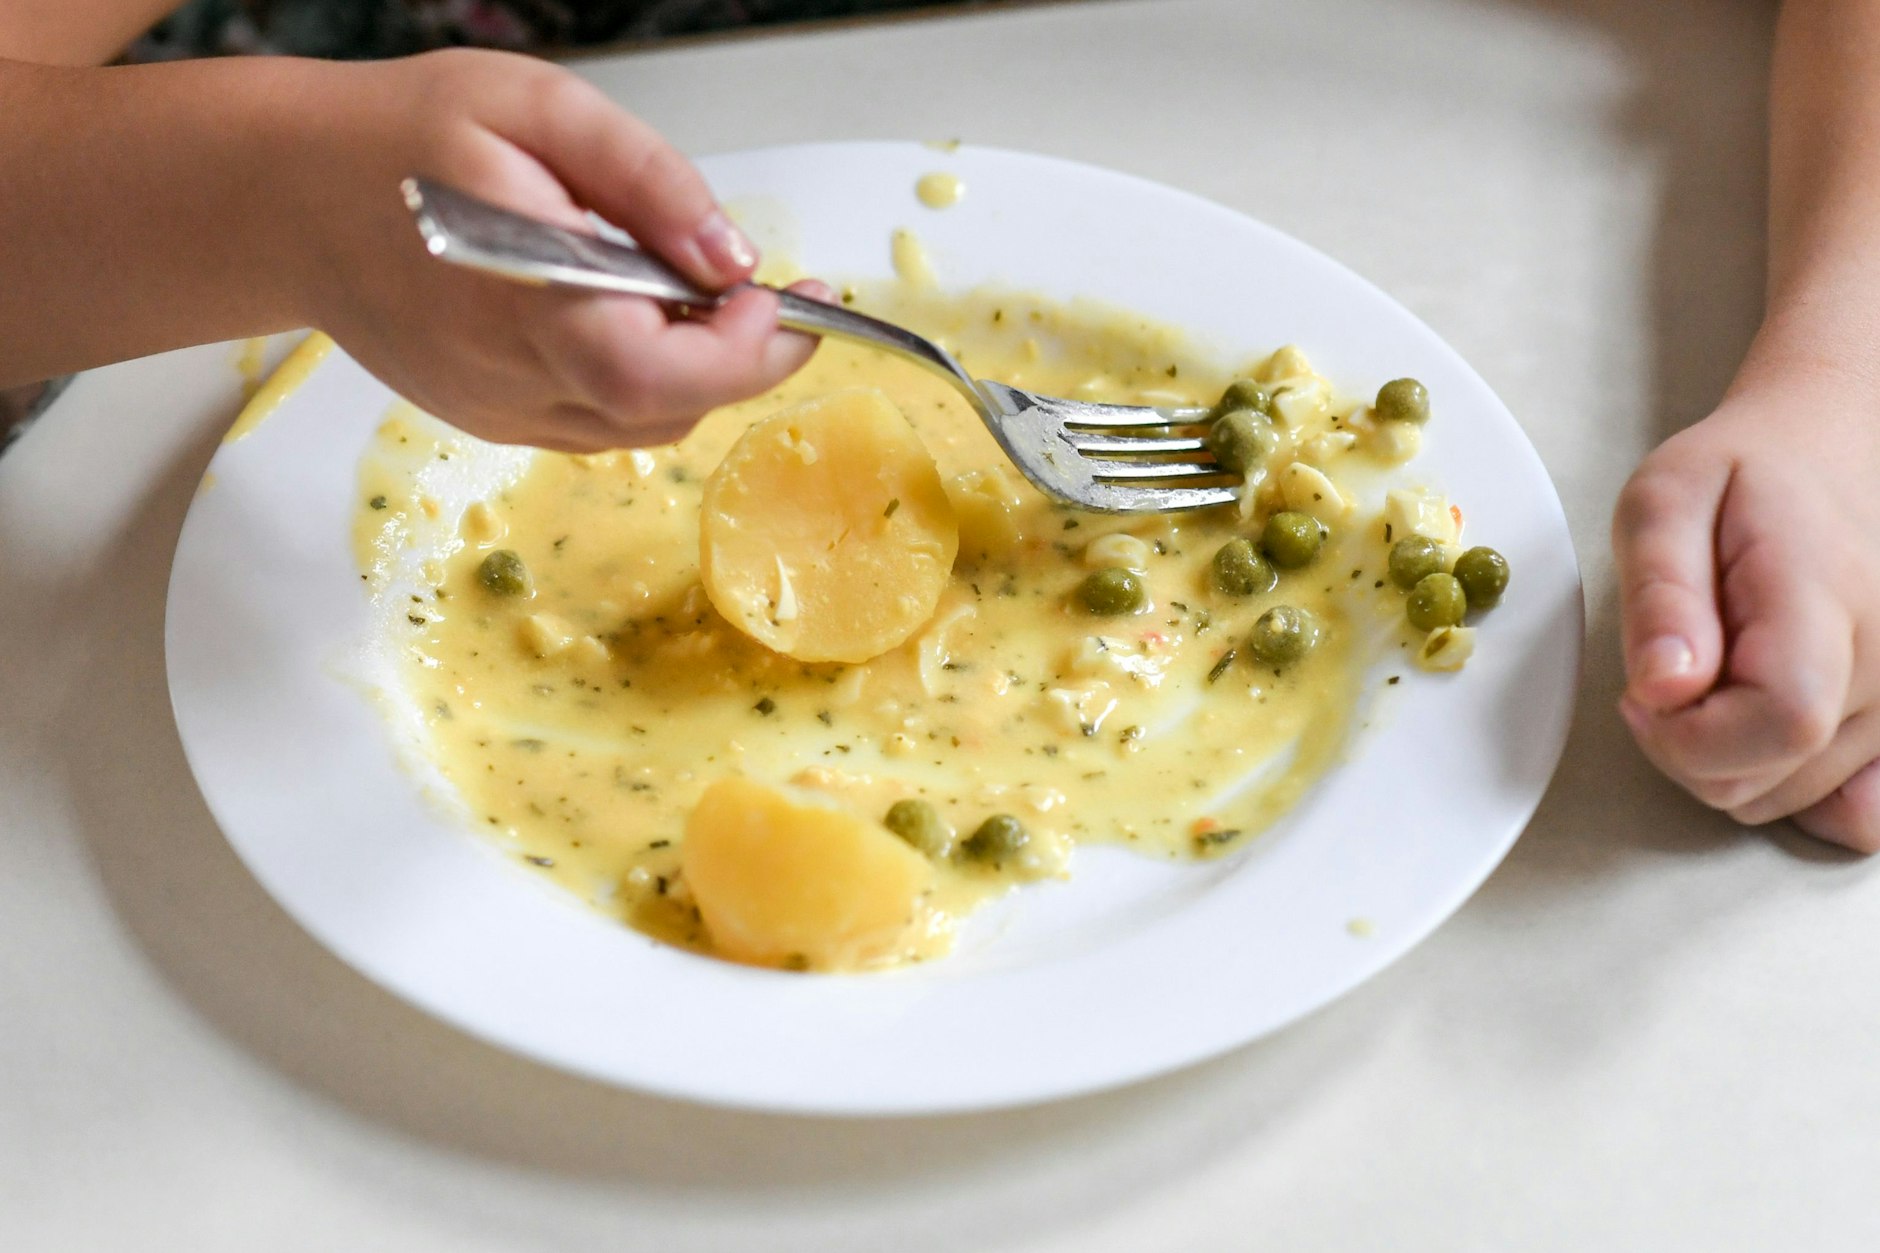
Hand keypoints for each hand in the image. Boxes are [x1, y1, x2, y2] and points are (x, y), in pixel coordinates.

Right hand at [284, 49, 820, 450]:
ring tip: (684, 292)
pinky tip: (625, 317)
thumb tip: (735, 258)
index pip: (659, 373)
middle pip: (664, 412)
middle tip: (765, 298)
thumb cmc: (406, 135)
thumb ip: (648, 181)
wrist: (287, 196)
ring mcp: (497, 410)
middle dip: (739, 362)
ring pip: (640, 428)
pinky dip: (641, 385)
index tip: (780, 294)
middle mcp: (510, 375)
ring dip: (694, 374)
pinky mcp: (490, 420)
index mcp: (524, 296)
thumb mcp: (540, 109)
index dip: (744, 352)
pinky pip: (598, 425)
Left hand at [1613, 363, 1879, 851]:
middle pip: (1769, 779)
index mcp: (1828, 599)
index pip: (1777, 724)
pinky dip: (1796, 788)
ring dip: (1731, 759)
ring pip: (1790, 801)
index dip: (1685, 736)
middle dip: (1688, 747)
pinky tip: (1767, 729)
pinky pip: (1858, 818)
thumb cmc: (1743, 478)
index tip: (1644, 693)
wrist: (1830, 456)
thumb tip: (1663, 689)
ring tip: (1720, 679)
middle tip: (1672, 672)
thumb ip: (1661, 597)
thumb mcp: (1666, 502)